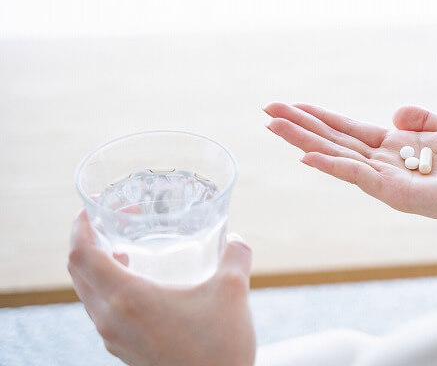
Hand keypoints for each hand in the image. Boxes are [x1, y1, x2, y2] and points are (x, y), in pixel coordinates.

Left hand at [68, 211, 255, 365]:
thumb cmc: (220, 347)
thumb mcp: (233, 291)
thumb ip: (235, 256)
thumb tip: (235, 239)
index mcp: (128, 298)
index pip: (82, 255)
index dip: (80, 226)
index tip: (91, 207)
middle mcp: (111, 319)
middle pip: (78, 273)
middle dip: (88, 242)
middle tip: (109, 222)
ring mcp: (115, 338)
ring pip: (88, 294)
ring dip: (97, 267)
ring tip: (124, 250)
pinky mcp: (125, 351)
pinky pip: (102, 313)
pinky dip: (109, 289)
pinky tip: (139, 285)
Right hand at [264, 102, 436, 258]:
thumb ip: (427, 119)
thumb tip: (395, 113)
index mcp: (402, 149)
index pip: (352, 132)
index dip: (323, 118)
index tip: (294, 105)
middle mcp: (389, 165)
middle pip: (336, 142)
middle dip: (302, 126)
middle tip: (267, 109)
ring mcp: (389, 180)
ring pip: (337, 157)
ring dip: (304, 141)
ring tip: (272, 124)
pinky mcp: (396, 194)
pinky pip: (358, 176)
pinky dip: (332, 166)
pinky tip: (306, 156)